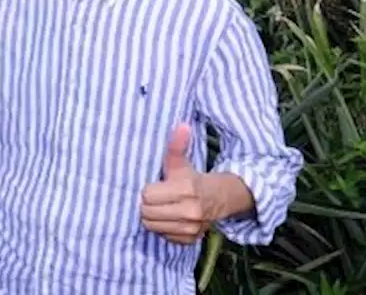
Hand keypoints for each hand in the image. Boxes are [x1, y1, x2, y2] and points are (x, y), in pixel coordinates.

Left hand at [140, 123, 211, 244]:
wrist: (219, 198)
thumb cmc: (192, 178)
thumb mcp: (181, 162)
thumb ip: (177, 145)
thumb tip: (182, 125)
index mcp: (186, 190)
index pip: (147, 195)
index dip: (148, 190)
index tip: (156, 186)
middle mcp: (190, 212)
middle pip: (147, 213)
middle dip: (148, 204)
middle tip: (156, 197)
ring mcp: (190, 228)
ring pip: (152, 226)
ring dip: (153, 217)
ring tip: (161, 207)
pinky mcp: (190, 240)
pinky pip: (163, 236)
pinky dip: (163, 228)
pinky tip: (170, 218)